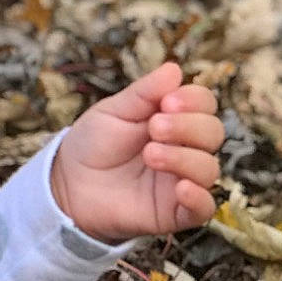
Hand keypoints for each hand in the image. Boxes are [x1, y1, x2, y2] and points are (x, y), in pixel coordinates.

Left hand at [50, 61, 223, 241]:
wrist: (68, 183)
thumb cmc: (93, 143)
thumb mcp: (113, 111)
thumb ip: (144, 92)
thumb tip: (175, 68)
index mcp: (174, 120)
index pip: (204, 104)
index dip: (194, 100)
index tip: (167, 101)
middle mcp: (185, 149)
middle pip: (213, 133)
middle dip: (187, 126)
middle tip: (154, 127)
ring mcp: (182, 180)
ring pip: (209, 168)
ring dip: (184, 158)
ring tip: (150, 154)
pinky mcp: (175, 212)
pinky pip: (204, 208)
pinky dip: (199, 197)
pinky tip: (180, 187)